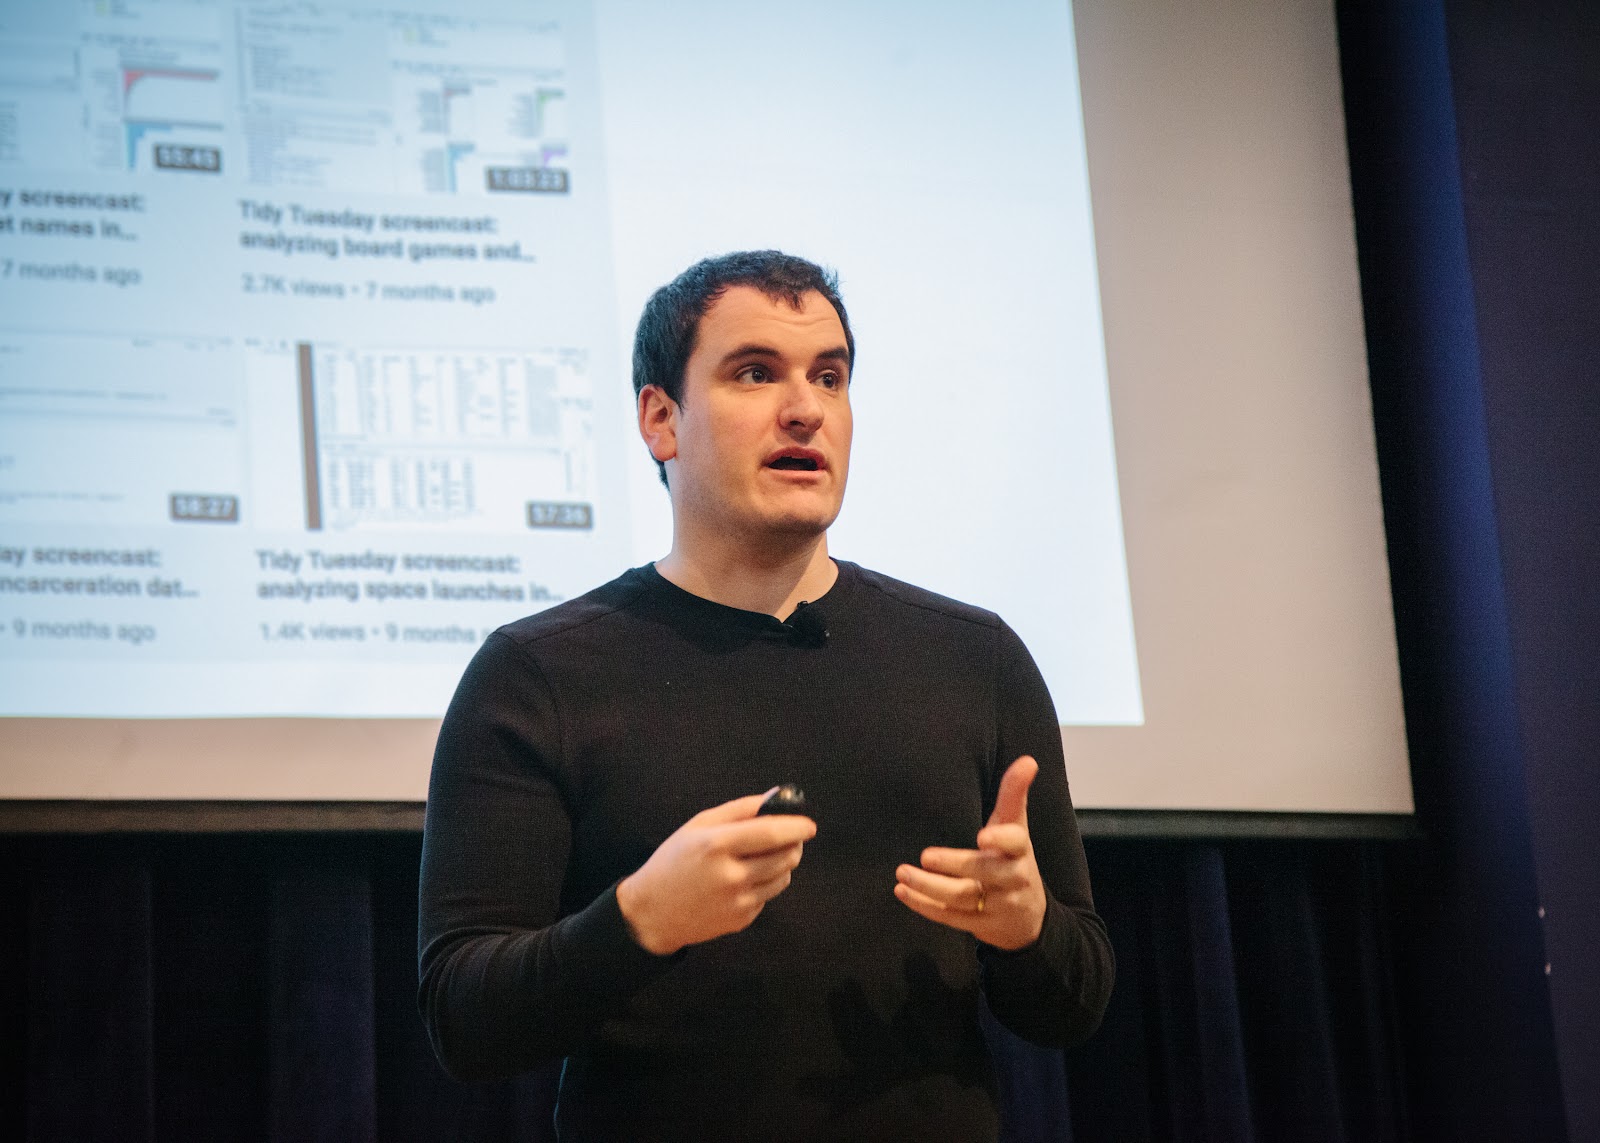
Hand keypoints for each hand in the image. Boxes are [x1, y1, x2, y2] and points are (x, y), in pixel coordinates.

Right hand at [617, 790, 816, 954]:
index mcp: (716, 846)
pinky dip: (764, 883)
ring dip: (783, 863)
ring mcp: (737, 902)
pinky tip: (742, 880)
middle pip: (785, 857)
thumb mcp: (699, 825)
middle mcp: (730, 876)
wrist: (652, 912)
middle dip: (794, 844)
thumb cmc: (674, 860)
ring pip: (783, 877)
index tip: (809, 824)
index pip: (771, 833)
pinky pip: (768, 895)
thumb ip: (740, 809)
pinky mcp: (741, 920)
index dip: (796, 827)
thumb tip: (776, 796)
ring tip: (762, 857)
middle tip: (788, 837)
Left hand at [894, 755, 1045, 950]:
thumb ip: (1014, 795)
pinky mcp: (980, 926)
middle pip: (984, 871)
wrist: (1030, 918)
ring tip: (902, 873)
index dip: (1002, 839)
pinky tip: (902, 892)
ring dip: (930, 887)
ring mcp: (997, 905)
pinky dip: (925, 906)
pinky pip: (951, 917)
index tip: (982, 835)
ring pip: (963, 897)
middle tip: (925, 856)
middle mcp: (1013, 879)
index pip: (1017, 842)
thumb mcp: (1016, 828)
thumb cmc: (1014, 860)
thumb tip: (1028, 760)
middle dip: (955, 864)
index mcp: (1021, 851)